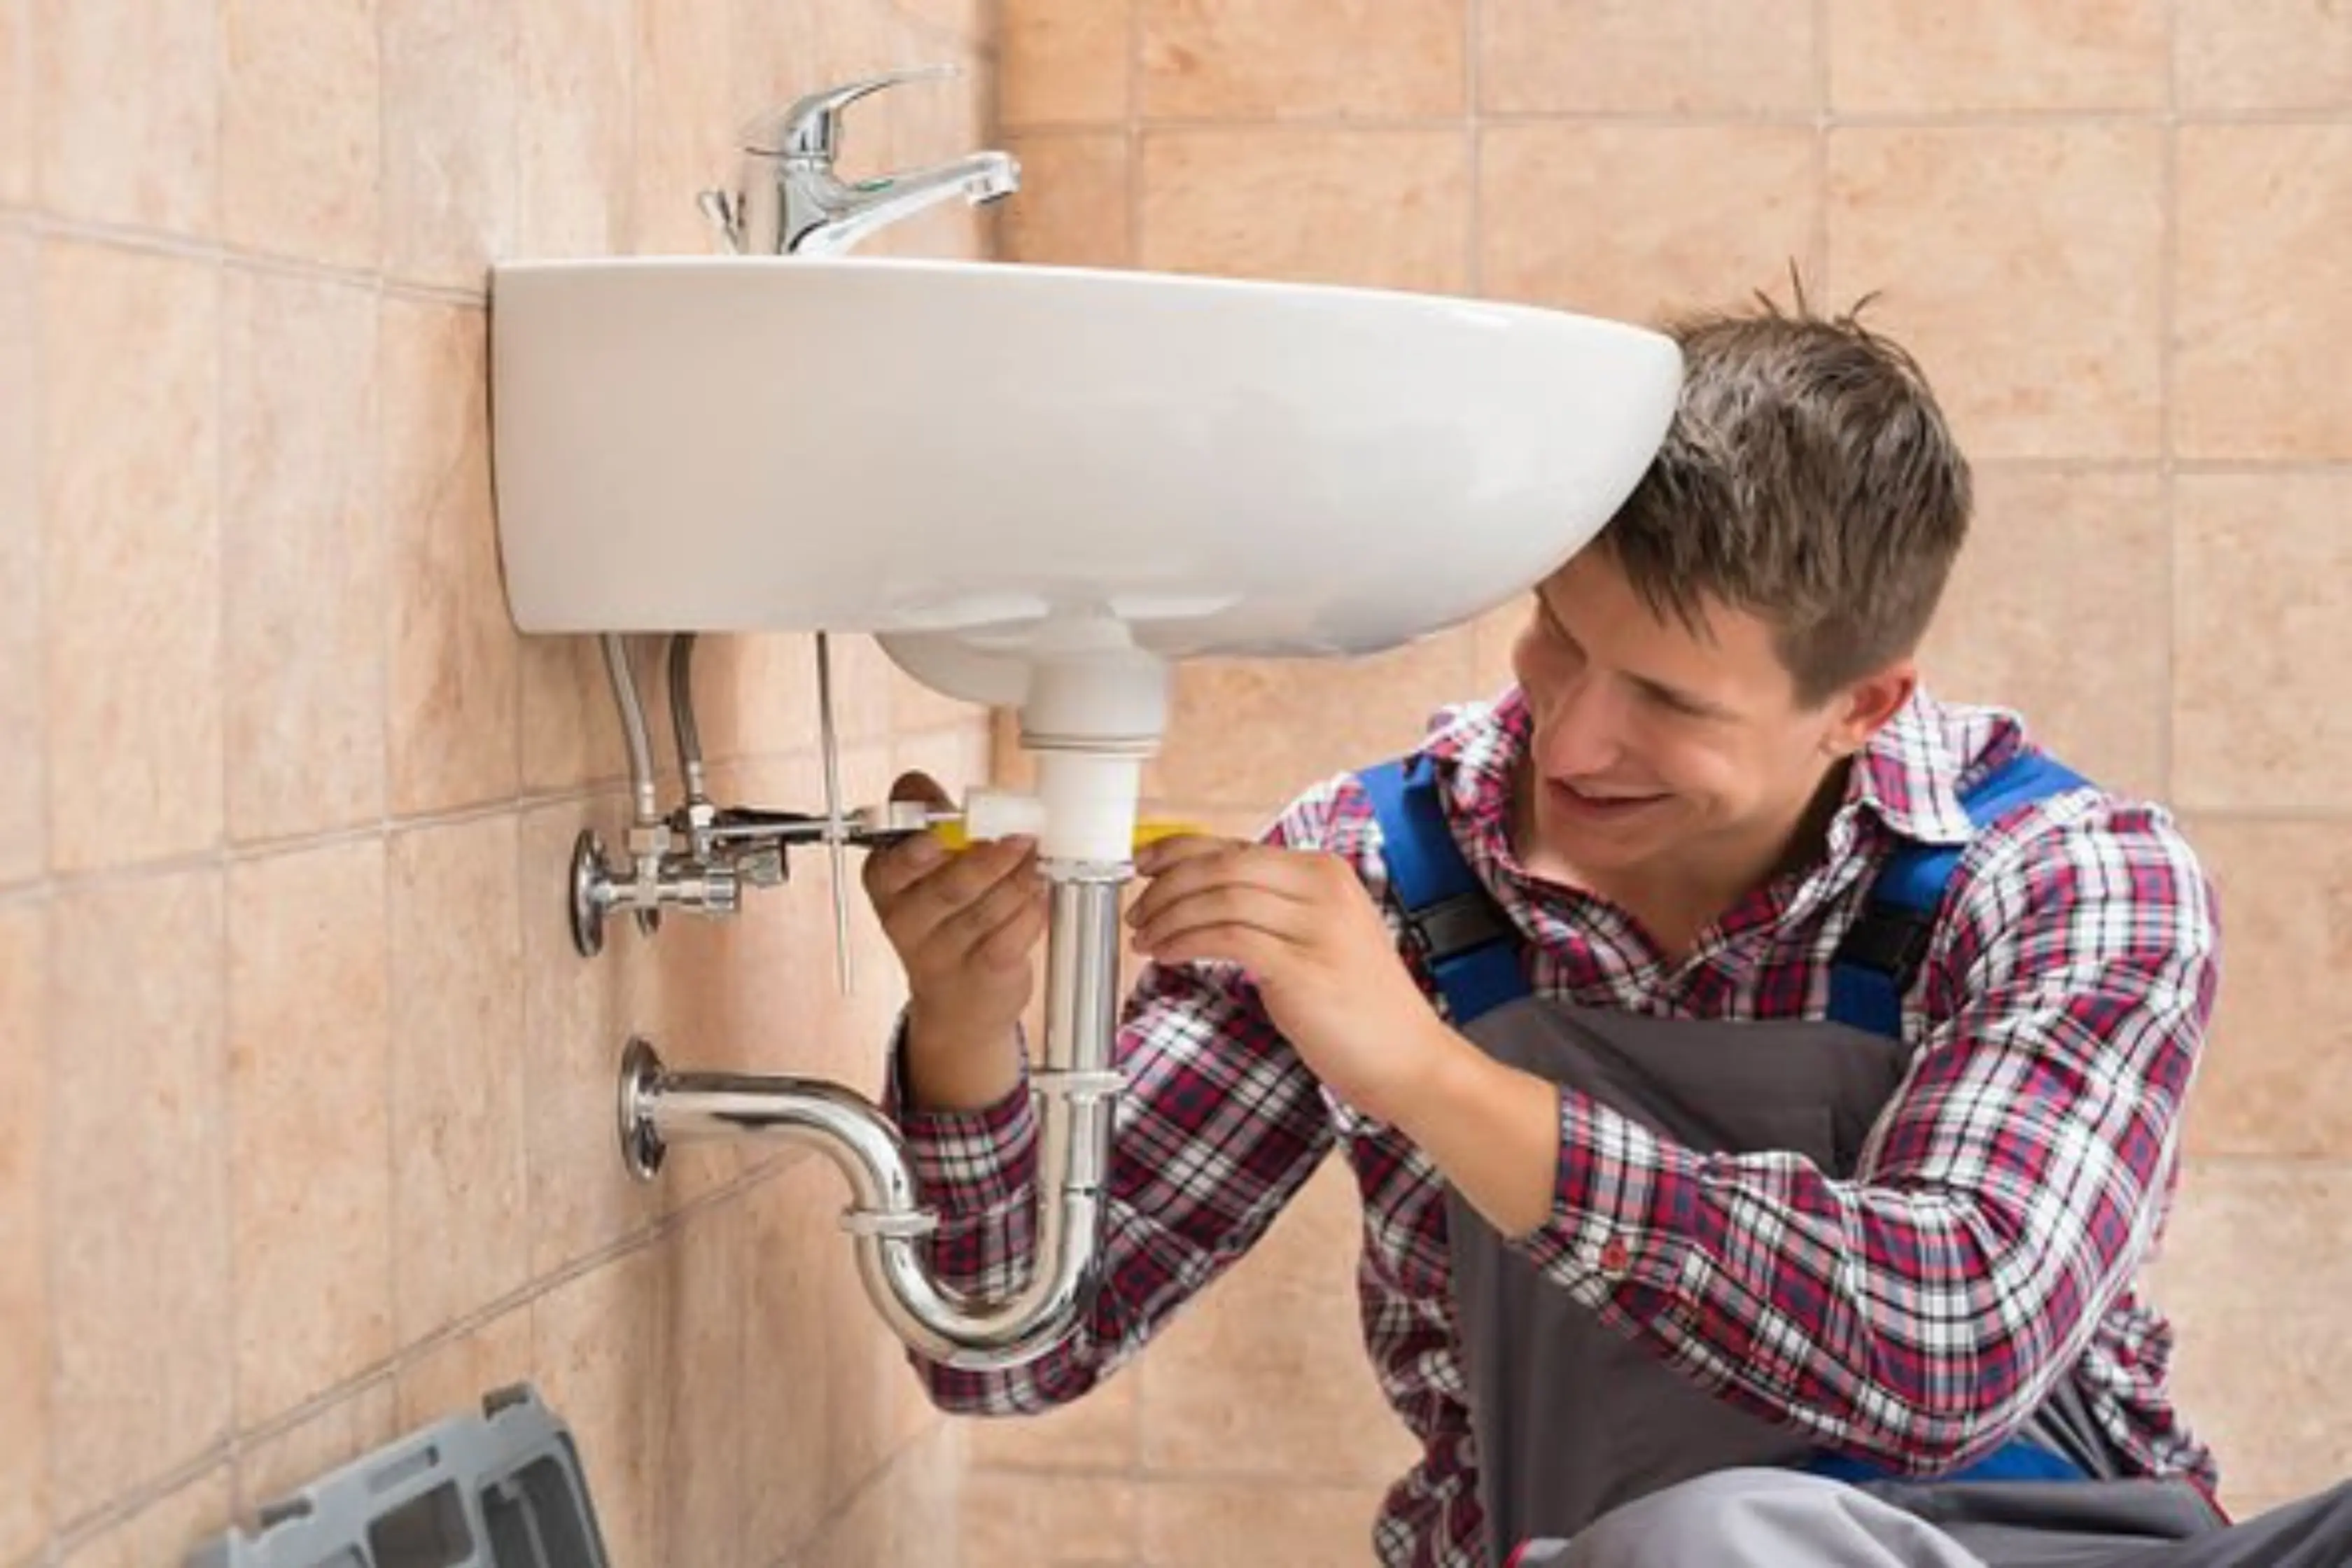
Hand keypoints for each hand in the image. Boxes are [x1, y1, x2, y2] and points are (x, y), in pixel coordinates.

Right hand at [860, 772, 1047, 1099]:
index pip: (889, 864)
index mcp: (886, 883)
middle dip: (990, 858)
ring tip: (1038, 861)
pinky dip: (1033, 911)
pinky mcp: (981, 974)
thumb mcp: (929, 869)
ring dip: (1021, 880)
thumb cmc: (947, 917)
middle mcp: (906, 921)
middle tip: (1022, 837)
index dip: (915, 849)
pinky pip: (1012, 936)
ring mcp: (942, 953)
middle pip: (949, 886)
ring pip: (987, 909)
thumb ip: (945, 825)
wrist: (958, 1002)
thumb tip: (982, 797)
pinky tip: (1040, 896)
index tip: (938, 835)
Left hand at [1126, 835, 1453, 1121]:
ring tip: (1146, 940)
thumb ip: (1272, 907)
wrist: (1409, 1059)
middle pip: (1219, 866)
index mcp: (1325, 872)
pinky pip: (1225, 938)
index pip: (1234, 847)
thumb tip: (1203, 892)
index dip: (1178, 851)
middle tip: (1138, 912)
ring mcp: (1315, 925)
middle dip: (1165, 887)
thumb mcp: (1319, 936)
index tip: (1144, 864)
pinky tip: (1168, 956)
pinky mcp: (1301, 966)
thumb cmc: (1359, 1005)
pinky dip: (1185, 943)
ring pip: (1217, 899)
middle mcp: (1323, 887)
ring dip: (1168, 918)